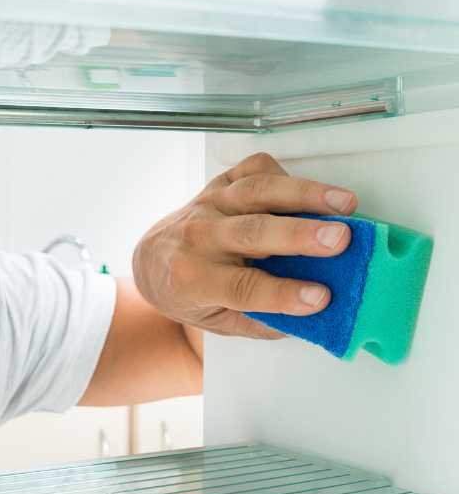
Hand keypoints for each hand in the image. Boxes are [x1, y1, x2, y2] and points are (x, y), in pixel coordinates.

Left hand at [132, 153, 356, 338]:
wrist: (151, 261)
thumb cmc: (187, 292)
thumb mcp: (216, 321)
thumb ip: (260, 323)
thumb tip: (312, 321)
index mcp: (193, 279)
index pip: (243, 287)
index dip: (282, 294)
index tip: (320, 298)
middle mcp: (198, 238)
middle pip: (251, 232)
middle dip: (299, 235)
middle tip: (340, 240)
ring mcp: (208, 205)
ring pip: (255, 192)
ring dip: (304, 194)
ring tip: (343, 205)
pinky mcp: (219, 184)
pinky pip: (252, 169)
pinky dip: (284, 175)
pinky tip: (309, 192)